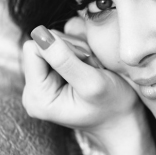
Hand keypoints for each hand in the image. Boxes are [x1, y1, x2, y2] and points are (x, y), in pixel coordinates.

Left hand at [23, 23, 141, 138]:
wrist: (123, 121)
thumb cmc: (113, 105)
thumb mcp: (92, 82)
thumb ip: (64, 58)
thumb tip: (38, 32)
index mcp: (37, 97)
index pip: (33, 50)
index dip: (60, 47)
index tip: (84, 60)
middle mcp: (32, 92)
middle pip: (40, 47)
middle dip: (69, 49)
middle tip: (91, 67)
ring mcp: (41, 86)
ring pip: (50, 46)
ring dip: (76, 50)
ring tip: (92, 69)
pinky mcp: (50, 80)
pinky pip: (57, 52)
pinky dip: (76, 54)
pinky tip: (88, 68)